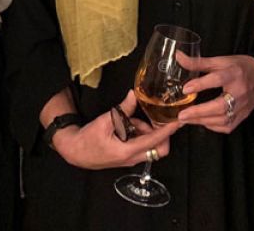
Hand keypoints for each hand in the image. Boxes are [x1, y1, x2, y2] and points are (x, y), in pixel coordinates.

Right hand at [51, 90, 179, 169]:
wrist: (75, 152)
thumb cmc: (88, 139)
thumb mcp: (104, 121)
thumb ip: (122, 110)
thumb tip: (134, 94)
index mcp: (127, 150)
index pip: (154, 141)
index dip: (168, 131)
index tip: (178, 122)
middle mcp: (133, 158)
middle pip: (159, 149)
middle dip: (162, 133)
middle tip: (156, 118)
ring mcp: (131, 159)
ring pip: (150, 145)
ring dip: (146, 130)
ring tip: (130, 119)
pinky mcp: (129, 156)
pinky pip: (142, 145)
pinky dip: (139, 133)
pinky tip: (127, 125)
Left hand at [176, 52, 253, 133]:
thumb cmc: (239, 67)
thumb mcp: (220, 61)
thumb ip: (198, 62)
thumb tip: (178, 56)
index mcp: (234, 74)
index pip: (217, 79)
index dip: (201, 84)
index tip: (186, 89)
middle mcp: (240, 91)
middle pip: (220, 105)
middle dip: (199, 112)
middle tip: (182, 115)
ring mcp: (243, 106)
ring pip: (223, 118)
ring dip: (203, 120)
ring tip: (187, 119)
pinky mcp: (244, 115)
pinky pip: (228, 126)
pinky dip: (213, 126)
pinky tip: (202, 121)